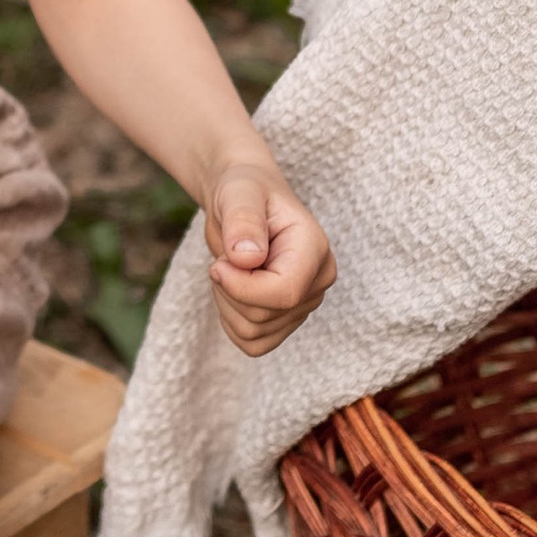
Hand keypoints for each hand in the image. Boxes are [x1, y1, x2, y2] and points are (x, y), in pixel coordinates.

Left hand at [203, 155, 334, 357]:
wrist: (245, 200)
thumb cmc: (244, 192)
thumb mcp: (238, 193)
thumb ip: (243, 221)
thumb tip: (247, 257)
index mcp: (314, 250)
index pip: (284, 293)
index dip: (241, 287)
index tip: (218, 263)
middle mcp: (318, 282)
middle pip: (263, 316)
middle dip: (229, 290)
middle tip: (226, 257)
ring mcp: (304, 305)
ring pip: (254, 333)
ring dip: (227, 304)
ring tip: (232, 269)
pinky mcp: (286, 321)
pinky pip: (252, 344)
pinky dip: (232, 322)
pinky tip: (233, 291)